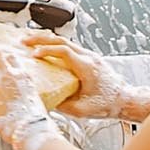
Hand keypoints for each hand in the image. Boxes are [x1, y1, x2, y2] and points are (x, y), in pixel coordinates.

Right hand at [31, 34, 147, 119]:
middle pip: (62, 40)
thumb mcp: (82, 110)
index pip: (64, 51)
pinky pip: (70, 47)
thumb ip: (62, 105)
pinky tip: (47, 49)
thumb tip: (46, 99)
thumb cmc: (107, 104)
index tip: (34, 54)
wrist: (124, 100)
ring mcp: (90, 56)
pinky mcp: (89, 59)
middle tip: (25, 41)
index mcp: (87, 67)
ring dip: (47, 40)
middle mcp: (89, 58)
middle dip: (41, 39)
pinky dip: (56, 45)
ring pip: (66, 41)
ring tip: (32, 41)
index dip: (46, 51)